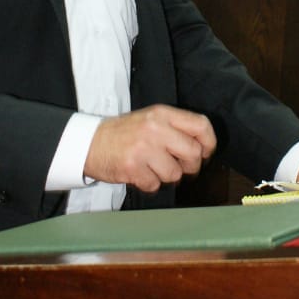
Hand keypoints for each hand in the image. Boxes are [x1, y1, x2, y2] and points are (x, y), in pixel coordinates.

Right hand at [84, 105, 216, 193]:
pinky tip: (140, 174)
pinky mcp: (133, 167)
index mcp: (162, 114)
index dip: (209, 143)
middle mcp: (155, 129)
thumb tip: (203, 148)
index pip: (201, 125)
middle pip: (193, 153)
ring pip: (175, 173)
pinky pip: (156, 185)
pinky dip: (150, 184)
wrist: (89, 142)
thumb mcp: (150, 119)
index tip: (206, 153)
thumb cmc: (123, 134)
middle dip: (190, 166)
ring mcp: (143, 148)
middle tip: (180, 167)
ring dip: (167, 176)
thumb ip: (175, 128)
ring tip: (152, 168)